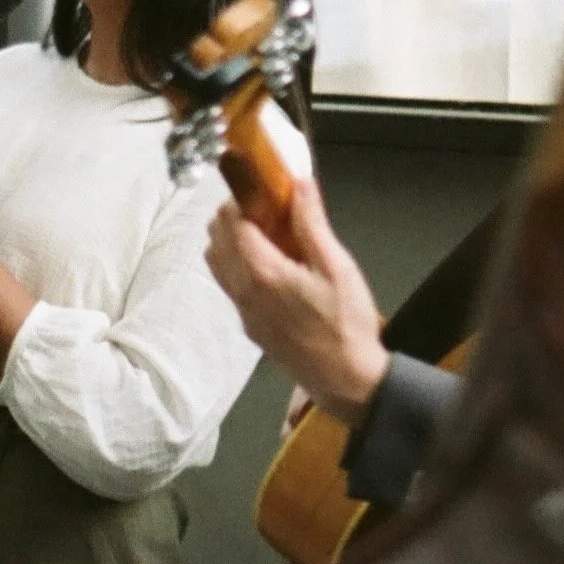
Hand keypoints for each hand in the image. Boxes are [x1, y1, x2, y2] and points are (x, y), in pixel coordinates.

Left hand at [205, 179, 389, 426]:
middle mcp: (243, 291)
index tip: (259, 186)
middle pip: (217, 242)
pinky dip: (235, 264)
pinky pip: (229, 286)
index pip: (233, 224)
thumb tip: (298, 183)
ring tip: (262, 231)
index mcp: (263, 273)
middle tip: (262, 205)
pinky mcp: (250, 327)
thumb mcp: (338, 267)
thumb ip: (312, 224)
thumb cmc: (347, 322)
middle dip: (231, 217)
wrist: (345, 379)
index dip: (240, 199)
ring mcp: (243, 312)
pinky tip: (267, 264)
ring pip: (217, 265)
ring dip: (229, 241)